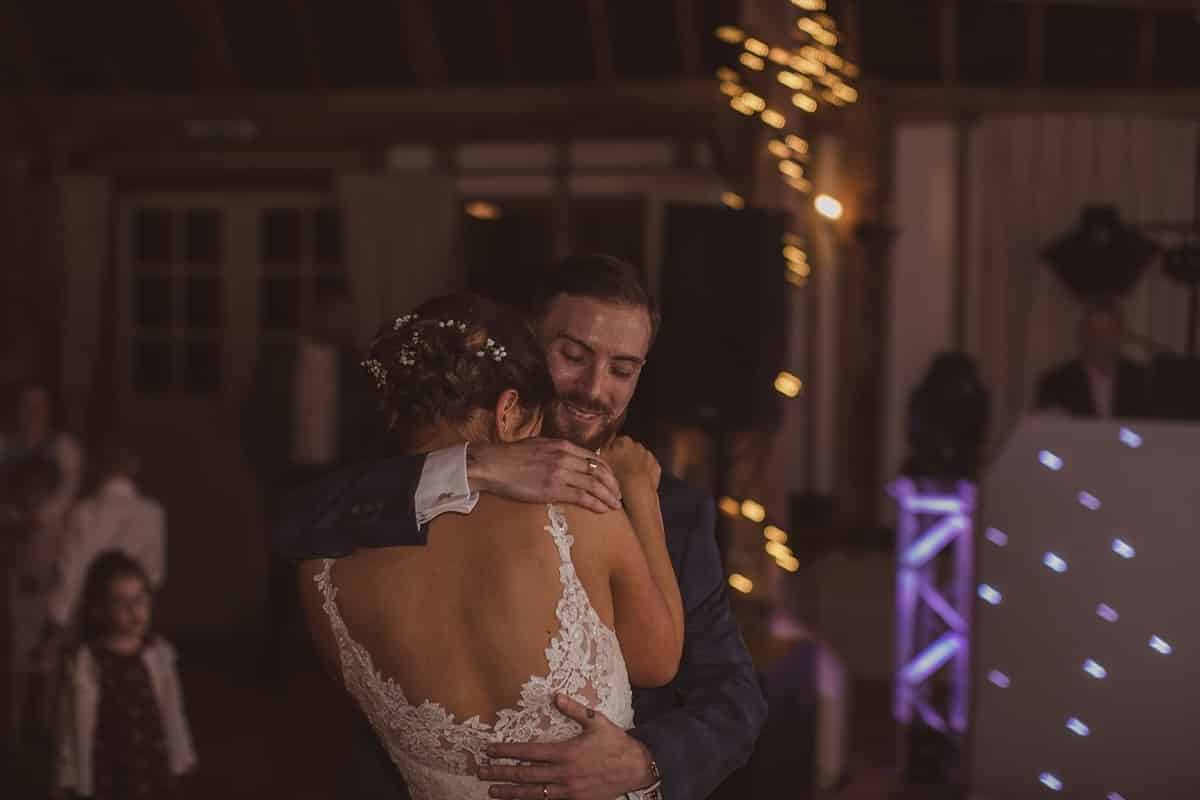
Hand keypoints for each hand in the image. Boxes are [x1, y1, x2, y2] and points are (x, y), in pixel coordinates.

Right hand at [468, 439, 621, 513]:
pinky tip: (602, 509)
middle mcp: (565, 457)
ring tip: (614, 505)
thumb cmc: (511, 457)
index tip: (612, 481)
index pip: (594, 458)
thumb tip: (571, 458)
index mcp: (563, 445)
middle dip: (612, 485)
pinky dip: (595, 504)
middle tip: (618, 496)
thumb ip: (558, 451)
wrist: (493, 465)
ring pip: (594, 485)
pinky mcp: (552, 489)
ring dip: (608, 496)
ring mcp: (560, 473)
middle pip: (599, 471)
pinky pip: (581, 497)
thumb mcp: (539, 444)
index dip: (608, 472)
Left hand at [480, 694, 654, 798]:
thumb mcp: (596, 721)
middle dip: (500, 773)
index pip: (529, 752)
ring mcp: (568, 791)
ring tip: (492, 792)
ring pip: (533, 793)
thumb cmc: (615, 742)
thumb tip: (555, 695)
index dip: (507, 751)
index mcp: (565, 752)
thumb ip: (574, 709)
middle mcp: (563, 773)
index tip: (490, 750)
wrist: (636, 768)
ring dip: (510, 792)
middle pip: (525, 775)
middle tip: (481, 772)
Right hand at [602, 436, 660, 492]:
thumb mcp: (603, 459)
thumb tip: (605, 443)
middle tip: (619, 468)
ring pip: (641, 458)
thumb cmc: (617, 473)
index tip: (611, 458)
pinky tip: (639, 480)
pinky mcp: (656, 467)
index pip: (617, 441)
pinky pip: (650, 468)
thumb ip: (604, 448)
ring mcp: (649, 456)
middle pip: (630, 449)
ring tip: (629, 476)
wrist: (636, 487)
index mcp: (624, 441)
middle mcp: (638, 445)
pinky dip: (645, 472)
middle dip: (626, 456)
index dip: (614, 450)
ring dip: (636, 464)